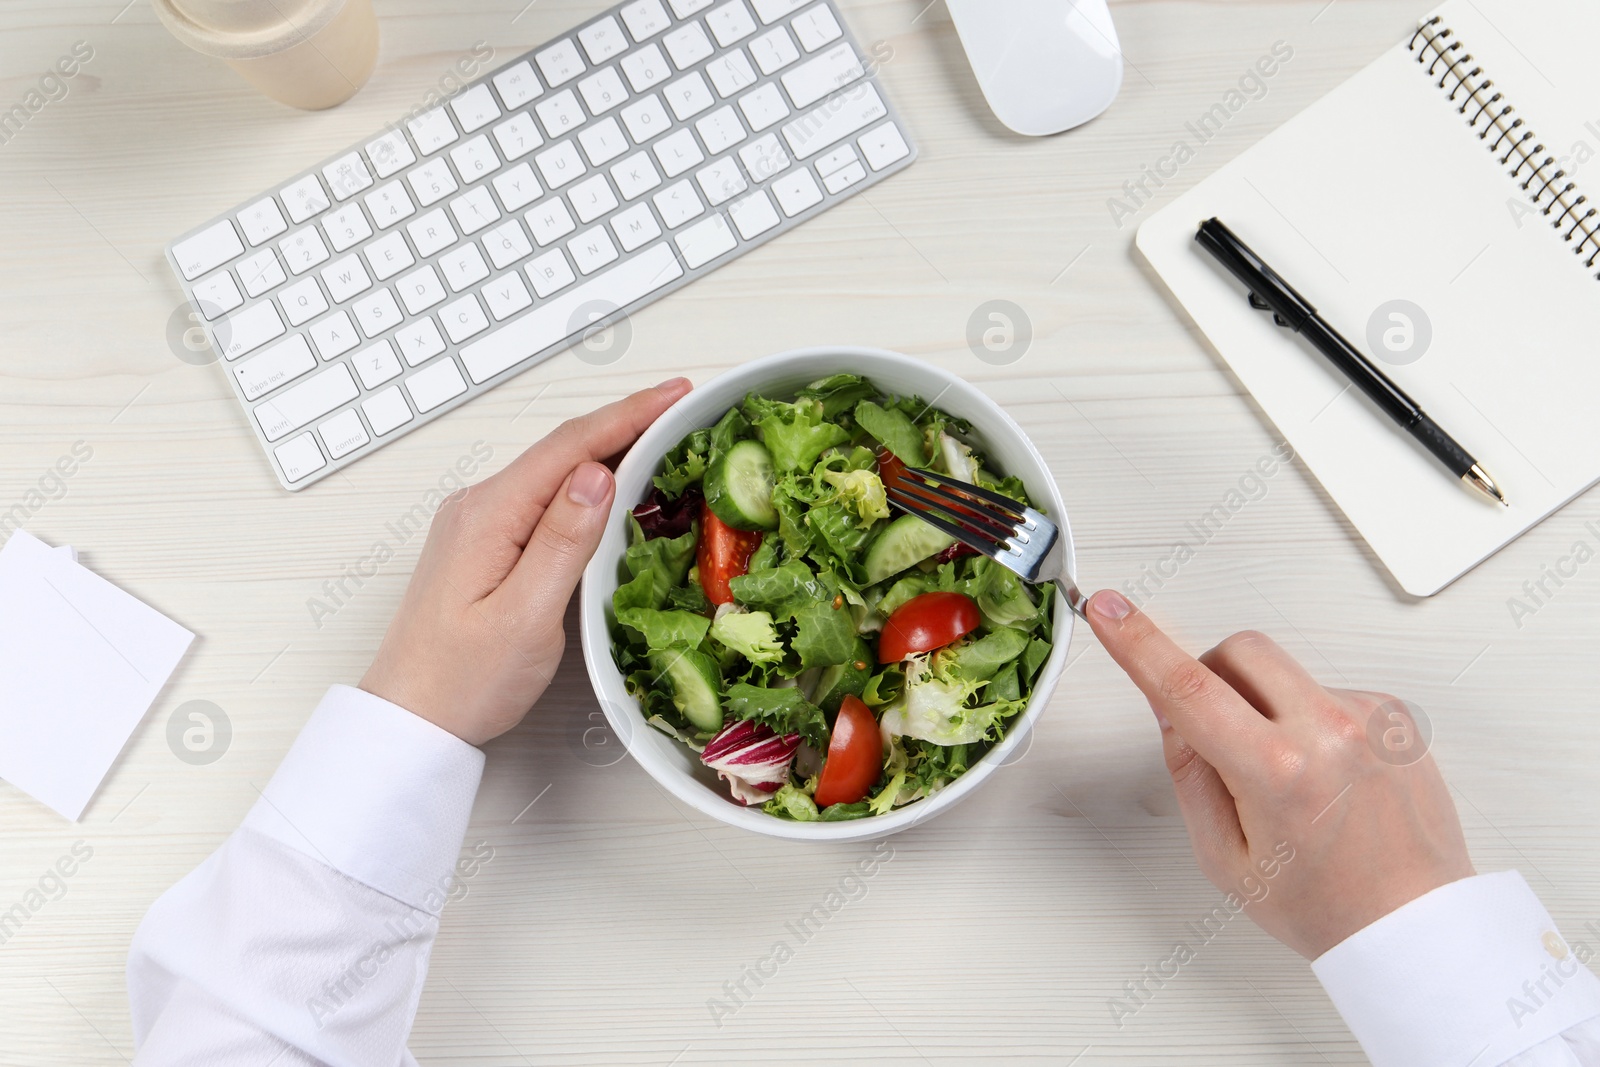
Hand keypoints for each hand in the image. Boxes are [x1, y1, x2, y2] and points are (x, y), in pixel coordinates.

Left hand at [361, 379, 692, 745]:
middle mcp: (479, 507)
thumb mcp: (524, 616)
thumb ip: (562, 541)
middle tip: (682, 411)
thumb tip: (597, 476)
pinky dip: (585, 485)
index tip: (675, 394)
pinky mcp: (487, 545)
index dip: (628, 415)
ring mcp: (480, 525)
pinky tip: (611, 489)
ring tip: (661, 440)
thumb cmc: (462, 681)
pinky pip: (544, 498)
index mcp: (489, 515)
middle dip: (626, 424)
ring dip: (608, 452)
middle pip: (564, 449)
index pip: (570, 446)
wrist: (412, 720)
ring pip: (555, 473)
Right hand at [1085, 589, 1473, 957]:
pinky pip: (1326, 690)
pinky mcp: (1393, 714)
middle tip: (1217, 732)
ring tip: (1289, 777)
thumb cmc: (1324, 905)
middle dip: (1211, 676)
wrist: (1413, 923)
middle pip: (1239, 650)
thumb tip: (1168, 706)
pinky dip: (1308, 721)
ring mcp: (1369, 719)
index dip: (1138, 643)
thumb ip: (1189, 771)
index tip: (1110, 610)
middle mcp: (1329, 732)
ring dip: (1265, 704)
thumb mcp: (1224, 856)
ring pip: (1283, 671)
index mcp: (1279, 772)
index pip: (1187, 688)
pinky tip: (1325, 776)